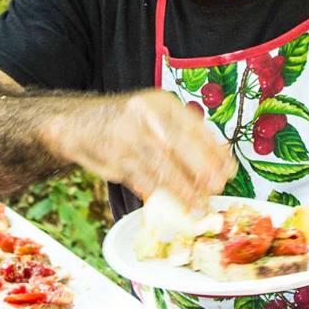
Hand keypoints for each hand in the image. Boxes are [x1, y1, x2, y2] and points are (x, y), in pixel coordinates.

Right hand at [58, 90, 232, 213]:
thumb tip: (216, 157)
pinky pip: (144, 181)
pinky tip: (173, 205)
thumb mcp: (153, 114)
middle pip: (181, 146)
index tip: (230, 169)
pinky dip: (161, 195)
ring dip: (185, 190)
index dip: (215, 151)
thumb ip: (180, 130)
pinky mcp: (116, 161)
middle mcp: (145, 117)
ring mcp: (129, 139)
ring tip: (199, 204)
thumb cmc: (125, 122)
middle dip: (203, 170)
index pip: (195, 127)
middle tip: (219, 187)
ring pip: (163, 168)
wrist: (78, 124)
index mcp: (161, 103)